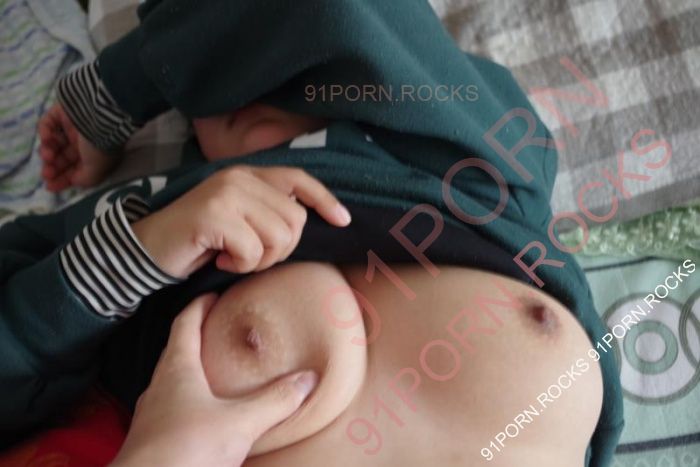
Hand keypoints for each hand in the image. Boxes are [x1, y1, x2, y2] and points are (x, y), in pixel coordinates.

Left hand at [38, 103, 117, 191]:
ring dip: (47, 151)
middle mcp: (83, 143)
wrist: (100, 115)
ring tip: (48, 155)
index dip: (62, 179)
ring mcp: (72, 127)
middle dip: (53, 167)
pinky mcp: (62, 113)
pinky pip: (48, 123)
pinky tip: (47, 138)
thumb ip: (84, 180)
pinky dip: (45, 131)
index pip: (75, 170)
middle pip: (62, 158)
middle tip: (47, 172)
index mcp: (95, 157)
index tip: (49, 186)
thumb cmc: (100, 146)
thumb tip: (73, 181)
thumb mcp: (96, 170)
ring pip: (53, 143)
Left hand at [110, 294, 317, 466]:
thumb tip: (308, 379)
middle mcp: (160, 386)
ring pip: (173, 381)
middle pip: (177, 350)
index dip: (200, 305)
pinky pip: (173, 408)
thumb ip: (274, 401)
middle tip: (223, 329)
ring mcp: (153, 414)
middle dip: (198, 336)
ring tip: (220, 371)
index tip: (214, 295)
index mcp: (177, 369)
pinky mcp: (154, 438)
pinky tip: (208, 415)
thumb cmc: (183, 451)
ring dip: (194, 370)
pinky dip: (191, 400)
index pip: (185, 323)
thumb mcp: (238, 423)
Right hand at [131, 165, 351, 277]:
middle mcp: (238, 177)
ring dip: (261, 260)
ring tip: (234, 258)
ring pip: (279, 236)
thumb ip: (267, 211)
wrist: (147, 249)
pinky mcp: (213, 214)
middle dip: (281, 249)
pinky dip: (240, 266)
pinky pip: (253, 250)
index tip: (343, 221)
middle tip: (250, 256)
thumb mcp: (239, 220)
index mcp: (247, 175)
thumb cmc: (199, 241)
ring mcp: (225, 193)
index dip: (325, 200)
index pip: (298, 179)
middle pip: (295, 220)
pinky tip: (219, 261)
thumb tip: (312, 220)